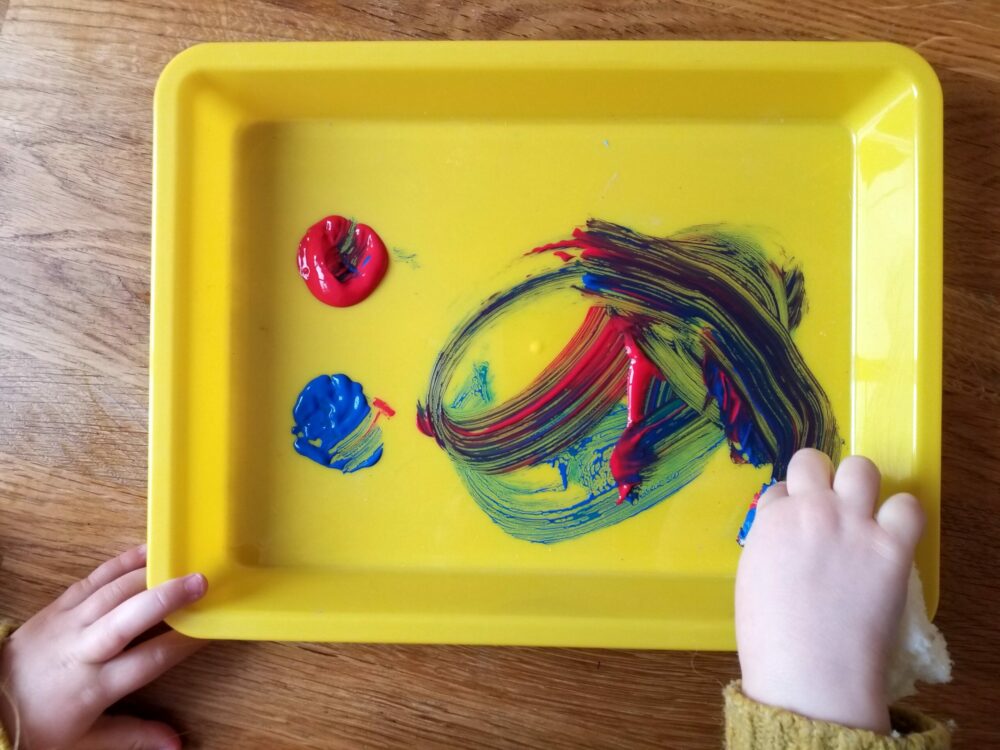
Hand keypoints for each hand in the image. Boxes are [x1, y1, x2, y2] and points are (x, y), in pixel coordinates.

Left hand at [0, 545, 207, 749]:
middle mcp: (85, 649)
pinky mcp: (59, 605)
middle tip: (201, 582)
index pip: (148, 660)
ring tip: (182, 563)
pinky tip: (147, 552)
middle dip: (166, 598)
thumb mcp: (86, 741)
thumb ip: (135, 737)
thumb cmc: (41, 722)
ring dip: (150, 574)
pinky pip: (95, 577)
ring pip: (113, 591)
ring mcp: (70, 623)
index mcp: (95, 686)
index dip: (182, 644)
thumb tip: (176, 744)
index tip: (209, 630)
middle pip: (129, 618)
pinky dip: (122, 562)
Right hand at [735, 449, 923, 732]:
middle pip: (813, 461)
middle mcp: (812, 510)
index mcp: (771, 520)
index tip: (797, 526)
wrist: (809, 670)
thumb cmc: (769, 636)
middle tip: (828, 507)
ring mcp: (853, 523)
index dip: (791, 504)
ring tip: (863, 512)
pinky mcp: (891, 545)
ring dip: (860, 485)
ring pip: (861, 468)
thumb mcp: (751, 577)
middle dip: (819, 478)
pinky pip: (908, 505)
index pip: (781, 488)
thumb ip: (769, 544)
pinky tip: (894, 534)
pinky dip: (902, 514)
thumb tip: (787, 537)